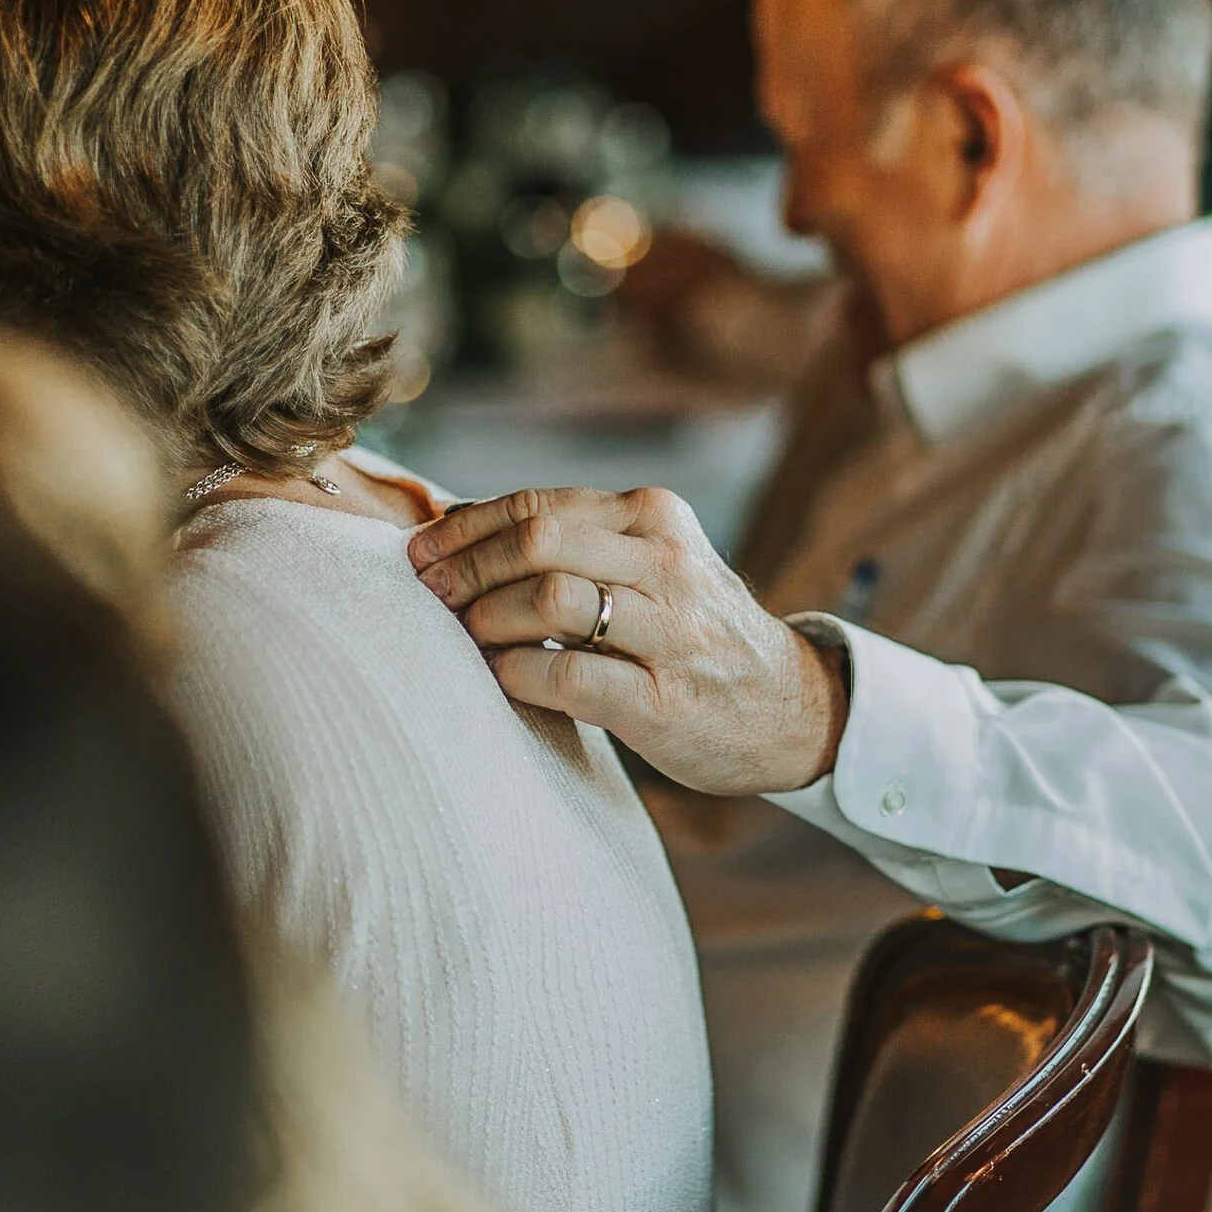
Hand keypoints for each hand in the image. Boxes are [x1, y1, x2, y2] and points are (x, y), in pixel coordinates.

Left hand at [410, 486, 848, 796]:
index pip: (536, 504)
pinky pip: (565, 675)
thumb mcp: (652, 564)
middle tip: (431, 594)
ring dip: (487, 618)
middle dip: (466, 567)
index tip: (421, 552)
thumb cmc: (694, 633)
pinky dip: (514, 673)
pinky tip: (501, 677)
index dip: (465, 527)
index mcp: (653, 517)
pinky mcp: (663, 700)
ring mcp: (670, 630)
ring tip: (468, 637)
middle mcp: (666, 563)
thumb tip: (453, 525)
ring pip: (549, 599)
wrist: (790, 707)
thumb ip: (575, 543)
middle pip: (536, 539)